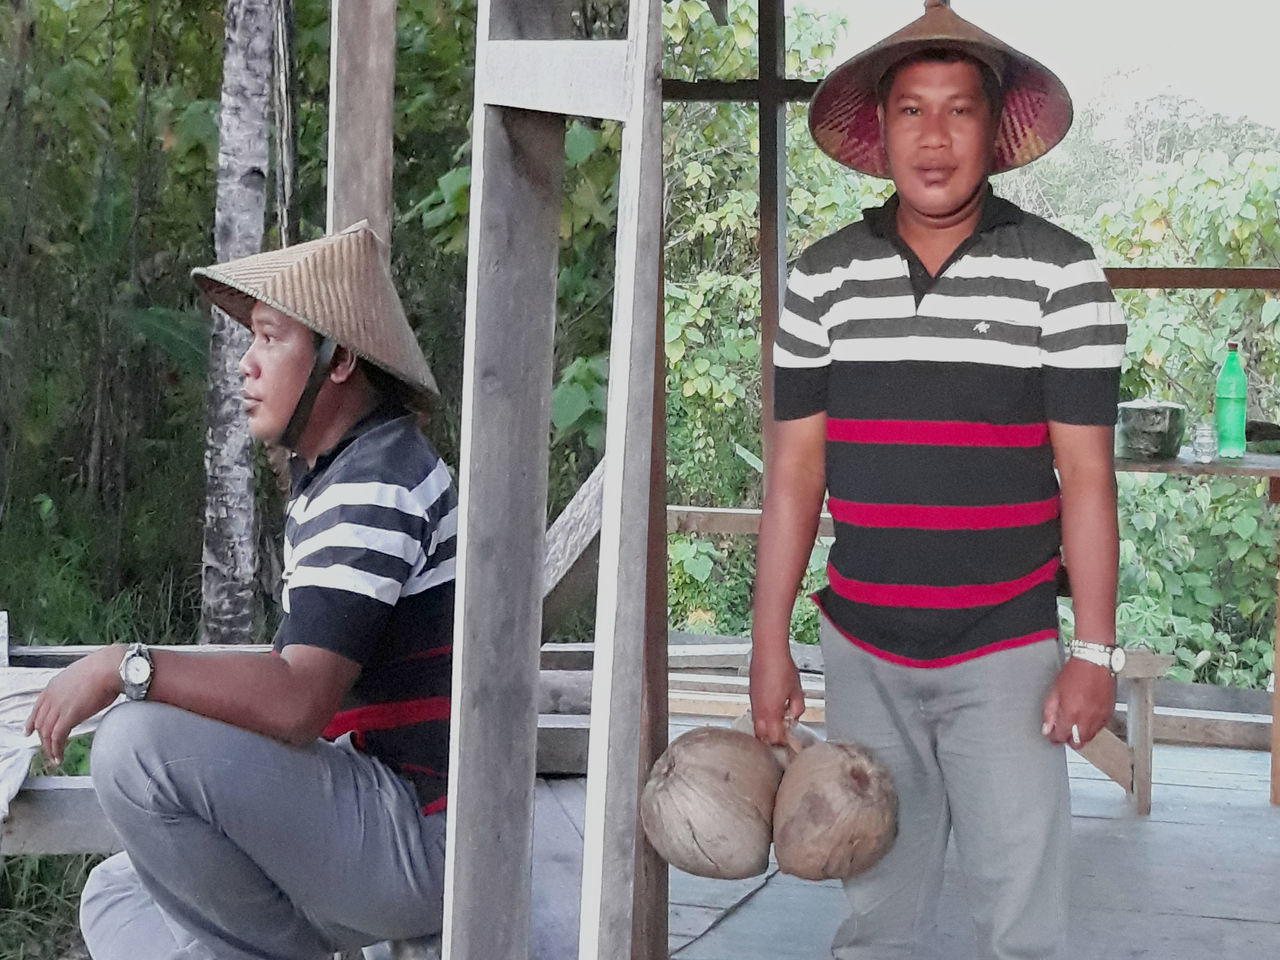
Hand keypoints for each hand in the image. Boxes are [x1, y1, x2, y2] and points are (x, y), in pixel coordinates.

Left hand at [24, 646, 124, 764]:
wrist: (110, 668)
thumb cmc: (104, 669)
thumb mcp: (82, 676)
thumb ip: (75, 687)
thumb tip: (82, 694)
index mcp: (54, 685)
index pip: (37, 708)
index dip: (32, 722)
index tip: (30, 730)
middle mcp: (52, 697)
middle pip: (40, 723)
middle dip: (42, 738)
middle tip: (46, 747)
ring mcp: (58, 707)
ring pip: (46, 732)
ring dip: (49, 747)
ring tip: (54, 756)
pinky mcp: (68, 716)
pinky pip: (57, 737)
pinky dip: (57, 749)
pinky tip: (59, 755)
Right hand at [748, 648, 803, 745]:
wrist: (768, 651)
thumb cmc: (782, 667)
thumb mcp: (797, 691)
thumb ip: (797, 708)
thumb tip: (794, 717)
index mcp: (772, 713)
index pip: (775, 738)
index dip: (783, 744)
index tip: (790, 744)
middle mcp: (759, 711)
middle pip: (762, 736)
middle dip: (772, 741)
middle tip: (783, 739)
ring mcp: (754, 703)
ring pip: (757, 725)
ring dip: (767, 729)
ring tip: (779, 725)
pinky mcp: (752, 695)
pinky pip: (755, 714)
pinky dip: (763, 718)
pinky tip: (773, 711)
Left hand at [1041, 656, 1114, 747]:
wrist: (1093, 661)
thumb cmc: (1074, 672)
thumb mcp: (1054, 691)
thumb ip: (1049, 713)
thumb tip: (1047, 728)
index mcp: (1070, 714)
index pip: (1061, 737)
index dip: (1054, 738)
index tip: (1052, 735)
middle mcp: (1086, 718)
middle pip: (1077, 742)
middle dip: (1068, 740)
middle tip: (1063, 732)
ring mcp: (1099, 717)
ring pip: (1089, 737)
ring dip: (1080, 735)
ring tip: (1074, 725)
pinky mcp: (1108, 713)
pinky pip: (1099, 728)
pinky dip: (1092, 727)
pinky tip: (1086, 719)